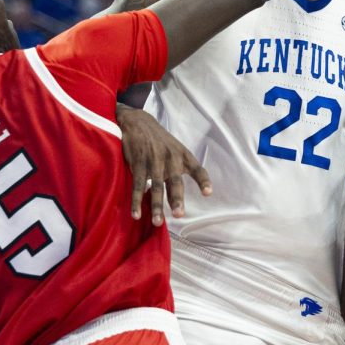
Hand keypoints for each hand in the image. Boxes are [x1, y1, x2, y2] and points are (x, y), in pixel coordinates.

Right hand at [116, 104, 210, 225]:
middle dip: (176, 199)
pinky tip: (136, 213)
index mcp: (183, 155)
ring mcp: (153, 161)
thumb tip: (178, 200)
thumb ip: (178, 172)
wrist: (138, 122)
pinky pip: (138, 185)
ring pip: (156, 187)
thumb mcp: (174, 150)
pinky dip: (137, 200)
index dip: (203, 180)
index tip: (208, 193)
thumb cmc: (160, 141)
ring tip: (157, 222)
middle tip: (179, 214)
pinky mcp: (138, 164)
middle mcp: (170, 158)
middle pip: (175, 182)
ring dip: (156, 205)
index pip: (197, 168)